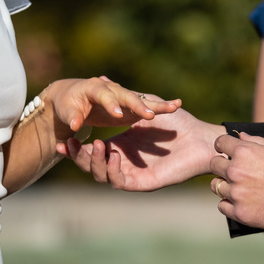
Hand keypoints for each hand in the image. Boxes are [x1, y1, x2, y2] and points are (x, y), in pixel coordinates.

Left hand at [45, 76, 180, 139]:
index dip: (112, 104)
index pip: (105, 95)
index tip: (117, 115)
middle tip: (150, 115)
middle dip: (139, 106)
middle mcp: (112, 90)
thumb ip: (73, 117)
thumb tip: (75, 125)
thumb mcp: (67, 110)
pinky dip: (162, 106)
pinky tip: (177, 106)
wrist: (72, 96)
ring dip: (157, 105)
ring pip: (142, 100)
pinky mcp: (131, 105)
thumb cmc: (67, 104)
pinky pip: (149, 105)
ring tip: (174, 107)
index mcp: (95, 88)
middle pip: (128, 97)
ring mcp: (124, 97)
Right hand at [58, 103, 225, 190]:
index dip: (75, 148)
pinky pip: (119, 181)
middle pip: (90, 165)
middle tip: (70, 143)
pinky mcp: (141, 183)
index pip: (90, 151)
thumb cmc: (177, 122)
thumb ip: (122, 98)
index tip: (64, 138)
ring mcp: (130, 174)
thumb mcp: (144, 105)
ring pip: (101, 175)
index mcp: (119, 148)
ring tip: (97, 145)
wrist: (200, 138)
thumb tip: (101, 79)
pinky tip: (114, 154)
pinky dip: (112, 170)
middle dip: (77, 156)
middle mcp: (122, 162)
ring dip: (94, 162)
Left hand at [209, 132, 263, 229]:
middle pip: (214, 165)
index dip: (224, 147)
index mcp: (245, 151)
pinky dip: (229, 204)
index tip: (229, 152)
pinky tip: (242, 202)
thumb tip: (239, 136)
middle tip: (237, 172)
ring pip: (216, 186)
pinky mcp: (240, 213)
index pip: (219, 143)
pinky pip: (222, 206)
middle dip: (223, 166)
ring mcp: (237, 193)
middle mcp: (236, 171)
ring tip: (241, 189)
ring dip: (225, 186)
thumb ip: (257, 141)